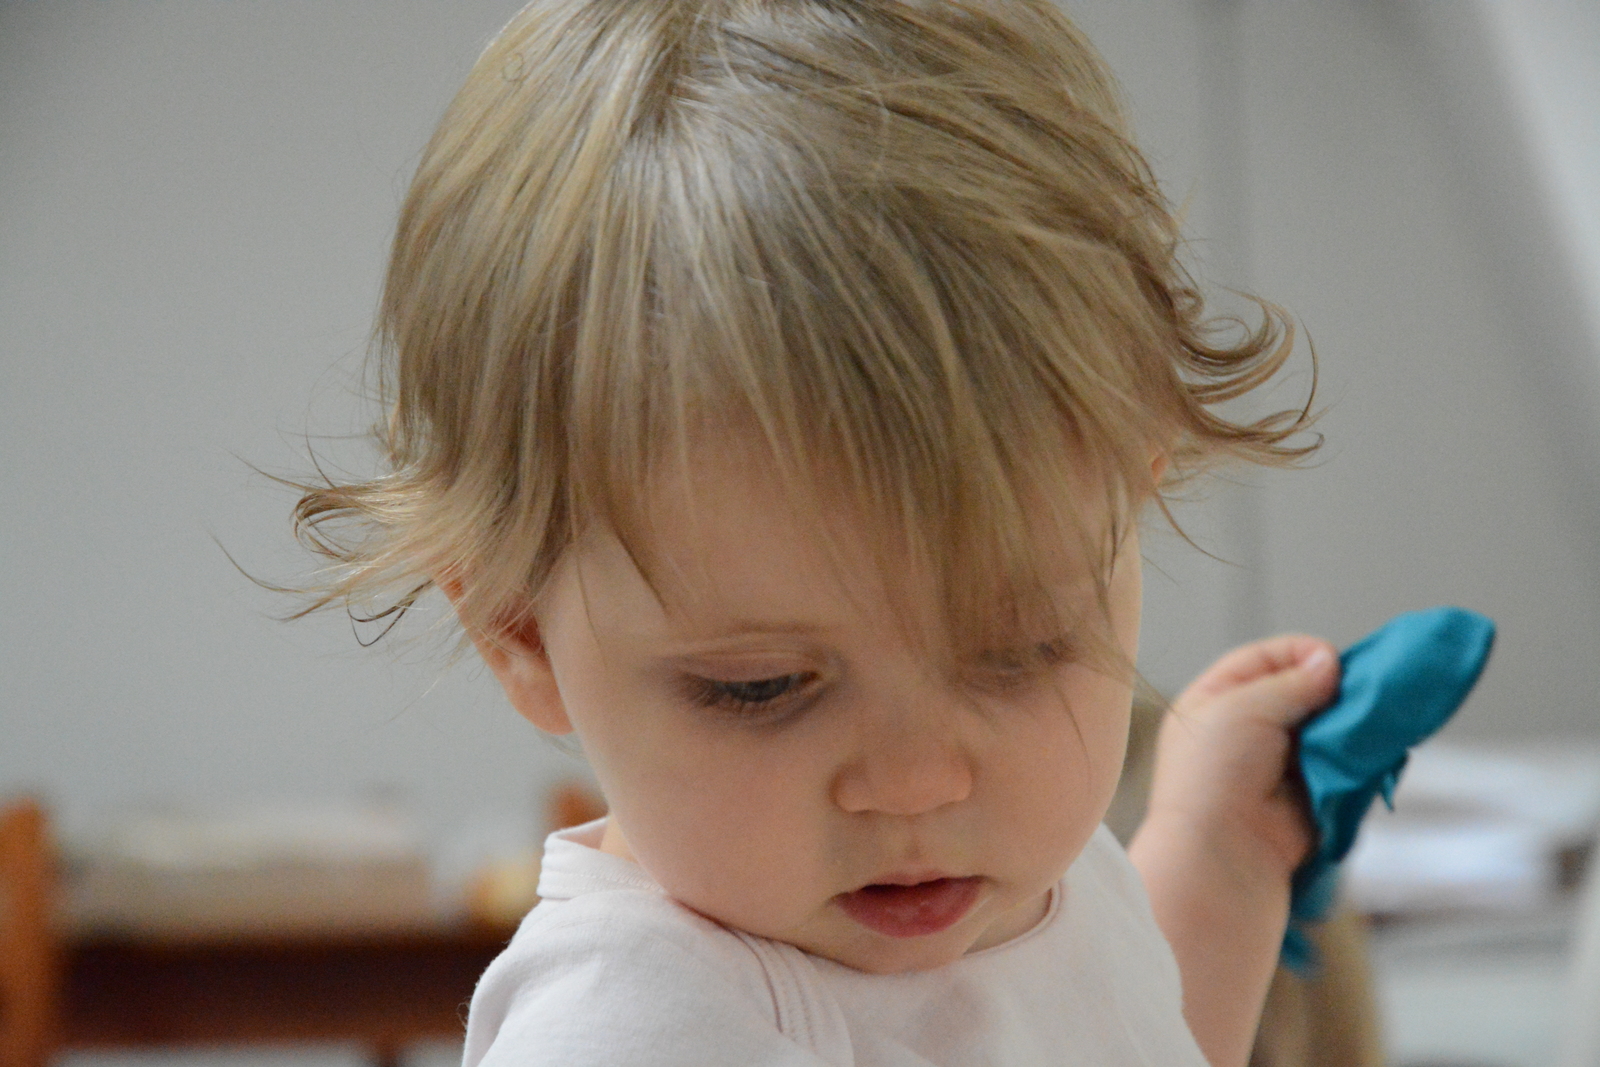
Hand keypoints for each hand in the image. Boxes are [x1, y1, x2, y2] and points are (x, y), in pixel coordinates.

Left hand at [1127, 635, 1338, 1066]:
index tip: (1332, 661)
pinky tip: (1375, 746)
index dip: (1300, 653)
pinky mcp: (1309, 794)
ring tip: (1371, 715)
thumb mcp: (1243, 708)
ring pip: (1326, 727)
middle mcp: (1243, 729)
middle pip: (1301, 692)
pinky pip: (1342, 764)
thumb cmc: (1216, 775)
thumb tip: (1330, 663)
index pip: (1263, 659)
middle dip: (1332, 689)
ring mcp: (1277, 764)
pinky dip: (1359, 755)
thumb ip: (1290, 683)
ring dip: (1349, 722)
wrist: (1223, 855)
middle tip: (1361, 688)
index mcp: (1213, 701)